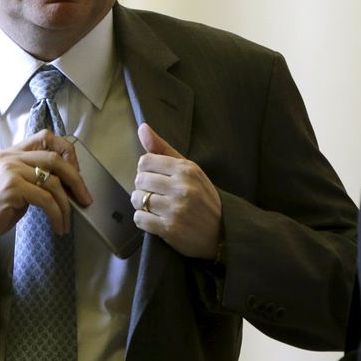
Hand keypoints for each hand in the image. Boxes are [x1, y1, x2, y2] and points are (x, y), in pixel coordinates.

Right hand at [0, 130, 92, 264]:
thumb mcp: (12, 185)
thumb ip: (32, 176)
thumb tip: (63, 182)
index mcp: (10, 152)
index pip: (45, 136)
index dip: (66, 151)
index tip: (75, 172)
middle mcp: (10, 157)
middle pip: (55, 158)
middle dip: (76, 180)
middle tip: (84, 198)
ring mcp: (10, 171)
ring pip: (53, 181)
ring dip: (66, 205)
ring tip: (67, 221)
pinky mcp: (11, 189)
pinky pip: (47, 199)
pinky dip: (57, 215)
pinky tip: (57, 226)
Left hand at [131, 123, 221, 259]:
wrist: (223, 233)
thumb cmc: (203, 198)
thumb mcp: (190, 170)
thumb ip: (163, 149)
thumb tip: (142, 127)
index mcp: (187, 170)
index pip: (145, 161)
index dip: (145, 170)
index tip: (154, 178)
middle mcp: (182, 187)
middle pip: (140, 180)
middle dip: (142, 188)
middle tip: (154, 194)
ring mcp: (176, 209)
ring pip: (137, 199)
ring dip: (141, 204)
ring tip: (153, 207)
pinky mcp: (170, 229)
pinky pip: (139, 218)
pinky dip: (142, 219)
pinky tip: (154, 220)